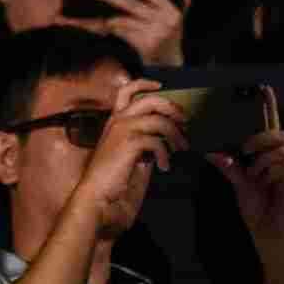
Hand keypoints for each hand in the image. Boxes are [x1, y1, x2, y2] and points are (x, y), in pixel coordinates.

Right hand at [71, 78, 187, 238]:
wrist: (98, 200)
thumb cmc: (112, 185)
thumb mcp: (133, 159)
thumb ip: (145, 146)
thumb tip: (165, 142)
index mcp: (115, 124)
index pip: (126, 92)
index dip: (144, 84)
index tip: (161, 86)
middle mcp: (117, 122)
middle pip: (148, 99)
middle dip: (172, 108)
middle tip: (185, 121)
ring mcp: (122, 131)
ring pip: (158, 119)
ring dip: (175, 134)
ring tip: (182, 149)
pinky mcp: (129, 143)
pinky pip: (157, 140)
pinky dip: (166, 153)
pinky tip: (165, 167)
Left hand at [94, 0, 190, 66]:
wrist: (170, 64)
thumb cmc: (171, 39)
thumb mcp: (180, 20)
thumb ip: (183, 0)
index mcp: (172, 12)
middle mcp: (164, 21)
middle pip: (132, 5)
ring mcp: (154, 33)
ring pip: (125, 20)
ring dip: (110, 19)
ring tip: (102, 18)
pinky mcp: (145, 44)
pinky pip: (123, 33)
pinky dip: (114, 30)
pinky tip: (110, 29)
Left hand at [209, 130, 283, 243]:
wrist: (266, 230)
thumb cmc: (256, 206)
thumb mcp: (239, 182)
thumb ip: (229, 166)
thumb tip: (209, 153)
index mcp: (277, 160)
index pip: (277, 134)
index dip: (262, 131)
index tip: (242, 142)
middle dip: (262, 139)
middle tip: (245, 150)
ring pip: (282, 152)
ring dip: (262, 160)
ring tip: (252, 174)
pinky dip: (270, 171)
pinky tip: (263, 182)